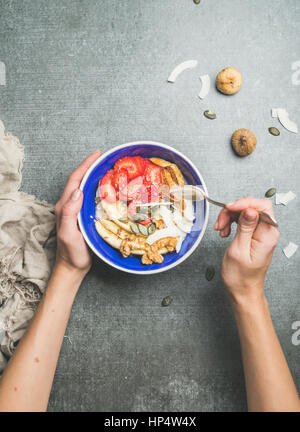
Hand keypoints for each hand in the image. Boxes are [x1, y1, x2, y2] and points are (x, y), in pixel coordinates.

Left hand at [54, 149, 100, 277]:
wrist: (73, 267)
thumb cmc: (71, 253)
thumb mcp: (69, 234)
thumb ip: (69, 213)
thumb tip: (77, 191)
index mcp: (64, 206)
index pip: (75, 180)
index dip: (85, 166)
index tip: (97, 155)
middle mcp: (69, 205)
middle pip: (79, 180)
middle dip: (90, 166)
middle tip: (105, 158)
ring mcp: (76, 211)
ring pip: (84, 188)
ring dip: (94, 175)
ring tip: (108, 168)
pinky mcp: (83, 216)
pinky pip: (90, 197)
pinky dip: (98, 188)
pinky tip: (108, 188)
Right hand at [214, 197, 279, 303]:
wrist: (242, 290)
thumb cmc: (240, 276)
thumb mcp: (239, 250)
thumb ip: (245, 227)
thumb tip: (250, 209)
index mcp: (267, 235)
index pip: (262, 206)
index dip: (244, 203)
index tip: (229, 208)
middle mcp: (267, 231)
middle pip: (252, 207)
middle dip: (233, 211)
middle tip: (221, 223)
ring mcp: (261, 232)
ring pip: (244, 212)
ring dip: (229, 217)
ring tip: (220, 229)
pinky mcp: (254, 234)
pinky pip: (242, 220)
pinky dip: (230, 222)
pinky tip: (224, 231)